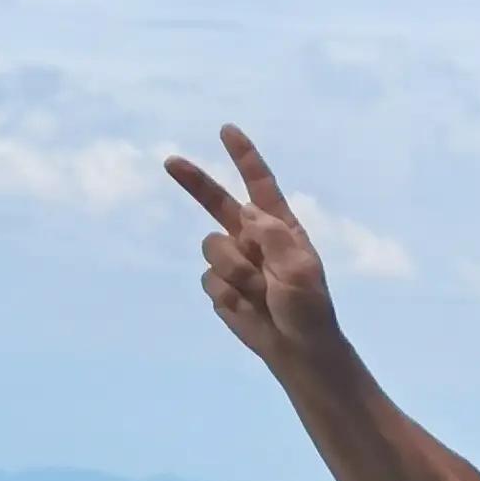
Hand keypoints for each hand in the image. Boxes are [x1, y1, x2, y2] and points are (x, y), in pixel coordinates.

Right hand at [165, 126, 343, 376]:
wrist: (298, 350)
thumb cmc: (309, 309)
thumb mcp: (301, 270)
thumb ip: (274, 237)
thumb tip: (247, 211)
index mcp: (279, 227)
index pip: (260, 185)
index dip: (243, 157)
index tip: (226, 130)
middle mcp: (253, 238)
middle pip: (217, 203)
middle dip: (195, 182)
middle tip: (170, 162)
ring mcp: (234, 262)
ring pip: (212, 247)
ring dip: (234, 270)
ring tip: (260, 293)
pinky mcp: (220, 287)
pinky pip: (209, 280)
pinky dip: (227, 294)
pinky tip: (246, 308)